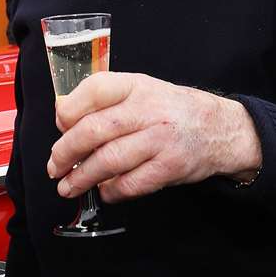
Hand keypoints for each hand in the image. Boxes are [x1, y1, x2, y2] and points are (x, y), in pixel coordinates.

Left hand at [47, 73, 260, 201]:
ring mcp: (160, 139)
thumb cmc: (172, 110)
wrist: (221, 128)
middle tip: (54, 166)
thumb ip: (106, 100)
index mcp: (137, 85)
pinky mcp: (170, 166)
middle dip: (65, 152)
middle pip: (93, 130)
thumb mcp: (142, 91)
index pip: (94, 90)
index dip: (68, 110)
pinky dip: (111, 191)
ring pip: (108, 160)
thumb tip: (63, 119)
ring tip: (68, 187)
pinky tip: (104, 191)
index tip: (59, 125)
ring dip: (81, 178)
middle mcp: (148, 109)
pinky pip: (130, 184)